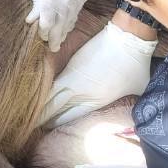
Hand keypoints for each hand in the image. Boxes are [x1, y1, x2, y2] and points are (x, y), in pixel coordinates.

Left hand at [25, 0, 95, 51]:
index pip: (47, 21)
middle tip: (53, 48)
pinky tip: (68, 22)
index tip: (42, 37)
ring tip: (60, 39)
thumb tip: (33, 21)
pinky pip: (79, 7)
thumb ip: (35, 2)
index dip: (44, 32)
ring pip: (72, 17)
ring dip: (65, 29)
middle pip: (61, 23)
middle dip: (56, 37)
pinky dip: (73, 15)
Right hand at [39, 22, 156, 128]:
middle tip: (30, 125)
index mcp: (95, 100)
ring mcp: (73, 76)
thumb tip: (137, 108)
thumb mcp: (136, 90)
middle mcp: (79, 90)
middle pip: (54, 107)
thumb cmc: (135, 65)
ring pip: (50, 94)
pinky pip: (54, 82)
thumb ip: (131, 103)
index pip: (68, 117)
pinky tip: (39, 95)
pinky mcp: (71, 64)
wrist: (125, 37)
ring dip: (41, 104)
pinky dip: (46, 90)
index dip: (56, 124)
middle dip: (41, 118)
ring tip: (31, 113)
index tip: (46, 130)